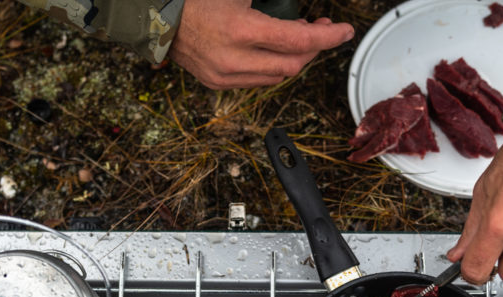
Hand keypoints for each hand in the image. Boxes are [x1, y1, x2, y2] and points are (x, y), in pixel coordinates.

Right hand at [168, 0, 353, 89]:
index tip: (343, 32)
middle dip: (313, 48)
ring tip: (298, 38)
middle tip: (321, 29)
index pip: (298, 41)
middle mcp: (233, 59)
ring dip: (293, 59)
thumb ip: (274, 0)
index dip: (327, 37)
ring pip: (276, 77)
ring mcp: (224, 75)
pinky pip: (257, 81)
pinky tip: (273, 52)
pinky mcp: (216, 82)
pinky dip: (272, 67)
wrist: (158, 16)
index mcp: (241, 30)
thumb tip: (302, 15)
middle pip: (292, 65)